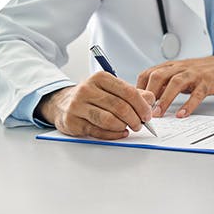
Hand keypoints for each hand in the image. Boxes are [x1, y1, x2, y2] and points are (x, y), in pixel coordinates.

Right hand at [36, 72, 154, 139]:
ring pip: (109, 120)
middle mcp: (87, 89)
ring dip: (124, 127)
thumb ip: (133, 93)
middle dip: (135, 119)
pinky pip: (98, 132)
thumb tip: (151, 99)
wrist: (62, 104)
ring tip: (129, 128)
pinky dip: (113, 135)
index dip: (142, 106)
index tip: (148, 115)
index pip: (129, 92)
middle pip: (120, 107)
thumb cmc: (93, 97)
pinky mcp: (72, 121)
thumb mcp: (113, 89)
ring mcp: (78, 105)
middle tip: (140, 125)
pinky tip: (120, 133)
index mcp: (101, 78)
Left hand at [137, 54, 213, 118]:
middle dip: (149, 93)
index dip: (139, 88)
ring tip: (159, 113)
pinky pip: (197, 94)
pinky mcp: (207, 82)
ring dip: (165, 99)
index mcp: (170, 66)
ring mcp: (194, 74)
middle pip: (158, 76)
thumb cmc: (200, 72)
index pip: (148, 73)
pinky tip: (183, 114)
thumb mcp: (179, 74)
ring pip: (176, 83)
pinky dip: (189, 104)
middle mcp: (180, 68)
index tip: (134, 103)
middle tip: (143, 110)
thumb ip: (164, 84)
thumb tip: (147, 100)